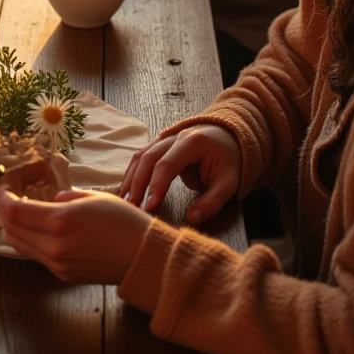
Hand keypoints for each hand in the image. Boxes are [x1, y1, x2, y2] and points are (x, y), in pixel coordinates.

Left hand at [0, 186, 150, 283]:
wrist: (143, 257)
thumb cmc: (124, 222)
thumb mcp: (93, 198)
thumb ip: (65, 197)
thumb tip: (50, 201)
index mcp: (60, 221)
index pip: (14, 212)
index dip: (1, 200)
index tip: (1, 190)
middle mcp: (54, 246)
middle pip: (11, 230)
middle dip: (4, 213)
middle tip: (7, 200)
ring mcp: (57, 263)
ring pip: (20, 246)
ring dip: (14, 229)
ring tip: (19, 215)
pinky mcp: (63, 275)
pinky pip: (36, 256)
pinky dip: (29, 242)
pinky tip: (37, 231)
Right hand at [119, 124, 242, 223]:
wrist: (229, 134)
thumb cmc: (229, 158)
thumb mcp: (229, 182)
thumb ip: (212, 201)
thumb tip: (192, 218)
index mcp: (192, 142)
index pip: (167, 164)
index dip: (156, 185)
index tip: (150, 206)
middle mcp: (174, 136)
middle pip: (147, 157)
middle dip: (137, 183)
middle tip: (131, 206)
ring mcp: (165, 137)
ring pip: (140, 155)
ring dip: (131, 177)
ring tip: (124, 199)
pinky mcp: (159, 143)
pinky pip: (142, 156)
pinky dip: (133, 172)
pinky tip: (128, 187)